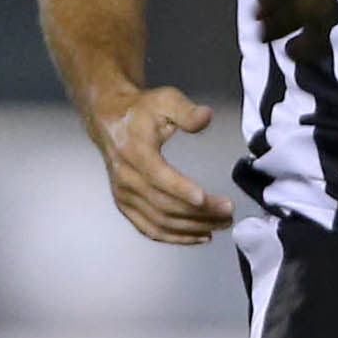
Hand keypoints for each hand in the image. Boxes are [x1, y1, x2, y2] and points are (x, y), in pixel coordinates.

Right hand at [91, 87, 235, 244]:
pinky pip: (150, 229)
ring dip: (192, 228)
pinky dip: (176, 237)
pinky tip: (198, 235)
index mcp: (134, 151)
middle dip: (199, 213)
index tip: (206, 199)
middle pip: (164, 204)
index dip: (182, 190)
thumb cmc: (140, 112)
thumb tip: (205, 117)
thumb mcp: (164, 100)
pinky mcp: (125, 205)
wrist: (110, 120)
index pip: (159, 176)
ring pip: (160, 221)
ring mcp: (124, 195)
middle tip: (227, 212)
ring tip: (220, 224)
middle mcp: (126, 177)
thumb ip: (186, 111)